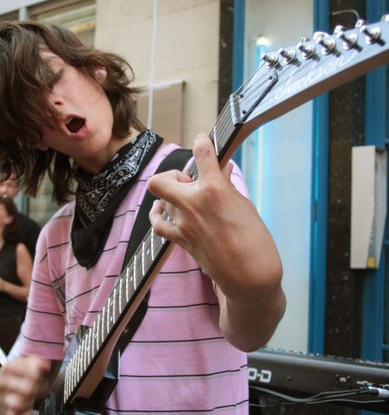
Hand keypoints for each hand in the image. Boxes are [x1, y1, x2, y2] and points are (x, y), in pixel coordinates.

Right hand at [0, 355, 52, 414]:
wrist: (17, 381)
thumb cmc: (25, 372)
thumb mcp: (32, 362)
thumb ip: (39, 362)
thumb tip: (44, 365)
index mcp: (8, 368)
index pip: (23, 370)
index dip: (37, 372)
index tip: (41, 372)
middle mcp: (3, 384)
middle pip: (26, 389)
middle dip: (37, 388)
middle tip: (40, 385)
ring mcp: (3, 398)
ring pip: (17, 405)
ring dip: (30, 401)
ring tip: (34, 396)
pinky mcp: (6, 411)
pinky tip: (31, 408)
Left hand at [147, 134, 284, 350]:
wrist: (249, 275)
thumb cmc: (255, 240)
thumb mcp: (244, 206)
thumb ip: (228, 186)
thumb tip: (222, 169)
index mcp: (215, 189)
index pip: (201, 153)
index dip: (201, 142)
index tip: (202, 140)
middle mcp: (193, 203)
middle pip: (161, 180)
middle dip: (171, 176)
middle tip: (187, 181)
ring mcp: (183, 223)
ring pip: (160, 201)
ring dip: (170, 196)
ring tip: (185, 200)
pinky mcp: (180, 240)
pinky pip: (159, 224)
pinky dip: (159, 216)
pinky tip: (163, 212)